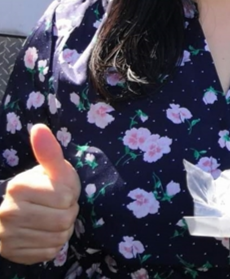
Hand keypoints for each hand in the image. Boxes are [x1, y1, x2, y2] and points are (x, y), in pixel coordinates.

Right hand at [0, 123, 80, 263]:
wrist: (22, 209)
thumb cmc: (43, 185)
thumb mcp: (51, 168)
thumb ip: (49, 151)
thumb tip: (39, 128)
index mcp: (18, 186)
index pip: (65, 197)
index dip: (70, 194)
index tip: (61, 191)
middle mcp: (8, 212)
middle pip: (63, 220)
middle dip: (69, 212)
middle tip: (61, 207)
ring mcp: (8, 236)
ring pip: (58, 238)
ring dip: (64, 229)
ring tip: (55, 218)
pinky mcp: (13, 253)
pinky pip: (49, 252)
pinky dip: (54, 244)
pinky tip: (47, 233)